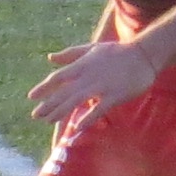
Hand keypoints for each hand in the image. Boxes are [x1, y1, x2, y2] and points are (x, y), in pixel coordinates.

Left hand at [30, 36, 157, 124]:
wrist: (143, 54)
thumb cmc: (117, 52)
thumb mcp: (91, 48)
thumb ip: (70, 54)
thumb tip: (50, 58)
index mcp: (82, 64)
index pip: (58, 76)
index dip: (44, 87)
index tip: (31, 97)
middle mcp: (88, 75)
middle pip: (64, 91)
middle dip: (49, 104)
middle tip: (35, 115)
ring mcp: (101, 85)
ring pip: (76, 100)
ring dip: (61, 111)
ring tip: (48, 121)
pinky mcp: (115, 95)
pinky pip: (98, 108)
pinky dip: (87, 117)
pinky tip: (77, 126)